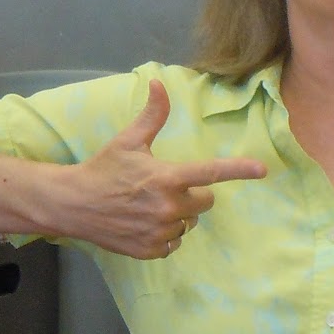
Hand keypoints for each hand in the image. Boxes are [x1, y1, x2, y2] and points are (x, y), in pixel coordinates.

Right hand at [63, 80, 266, 258]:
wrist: (72, 204)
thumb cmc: (103, 169)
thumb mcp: (129, 141)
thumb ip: (152, 116)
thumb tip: (158, 83)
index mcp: (167, 177)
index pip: (211, 173)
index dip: (239, 169)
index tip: (262, 169)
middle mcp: (168, 206)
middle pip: (205, 201)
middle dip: (192, 194)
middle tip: (163, 188)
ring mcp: (160, 230)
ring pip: (189, 223)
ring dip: (177, 216)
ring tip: (148, 206)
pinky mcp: (151, 250)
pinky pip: (175, 242)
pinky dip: (165, 235)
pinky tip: (144, 223)